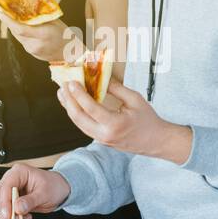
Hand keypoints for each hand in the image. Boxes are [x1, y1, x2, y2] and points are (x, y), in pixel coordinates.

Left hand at [0, 10, 70, 61]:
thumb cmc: (65, 35)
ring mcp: (32, 50)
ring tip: (16, 18)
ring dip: (16, 27)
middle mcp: (35, 44)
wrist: (71, 54)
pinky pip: (23, 41)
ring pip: (18, 37)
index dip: (7, 20)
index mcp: (42, 35)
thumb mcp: (55, 22)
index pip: (19, 28)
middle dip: (10, 21)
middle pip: (16, 32)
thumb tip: (28, 8)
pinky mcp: (31, 53)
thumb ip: (40, 17)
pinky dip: (22, 34)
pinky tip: (26, 28)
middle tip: (6, 11)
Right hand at [0, 164, 70, 218]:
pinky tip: (21, 218)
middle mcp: (11, 179)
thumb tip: (17, 208)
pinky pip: (3, 209)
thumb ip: (31, 201)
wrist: (58, 190)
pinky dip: (9, 217)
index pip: (5, 186)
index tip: (8, 215)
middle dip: (4, 210)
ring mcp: (9, 189)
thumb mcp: (45, 194)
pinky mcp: (10, 198)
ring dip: (6, 215)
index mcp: (19, 172)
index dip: (4, 201)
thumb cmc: (53, 186)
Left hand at [58, 81, 193, 163]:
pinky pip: (83, 126)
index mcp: (115, 124)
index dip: (78, 94)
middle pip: (78, 117)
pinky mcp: (99, 140)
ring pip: (78, 123)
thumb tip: (100, 77)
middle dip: (68, 101)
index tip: (71, 83)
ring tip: (63, 93)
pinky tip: (72, 104)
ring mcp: (100, 139)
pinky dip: (76, 114)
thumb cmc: (148, 120)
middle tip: (62, 86)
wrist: (155, 141)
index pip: (90, 108)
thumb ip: (116, 89)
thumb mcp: (135, 100)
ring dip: (68, 107)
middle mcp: (104, 134)